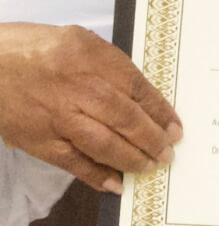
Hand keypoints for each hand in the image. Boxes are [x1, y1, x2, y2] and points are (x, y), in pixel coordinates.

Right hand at [0, 23, 180, 192]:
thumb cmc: (35, 49)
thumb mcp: (80, 42)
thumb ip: (111, 66)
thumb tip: (141, 97)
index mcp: (93, 58)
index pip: (139, 89)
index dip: (161, 112)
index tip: (175, 127)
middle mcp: (79, 88)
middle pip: (126, 118)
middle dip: (153, 139)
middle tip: (168, 152)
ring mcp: (59, 117)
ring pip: (105, 144)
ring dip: (132, 159)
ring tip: (151, 166)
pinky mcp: (39, 140)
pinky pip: (74, 163)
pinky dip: (97, 176)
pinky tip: (117, 184)